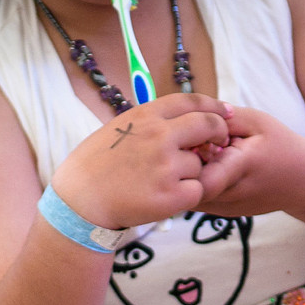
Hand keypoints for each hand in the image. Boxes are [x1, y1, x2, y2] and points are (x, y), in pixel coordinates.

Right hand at [49, 93, 233, 230]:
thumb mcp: (118, 129)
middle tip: (217, 145)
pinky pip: (196, 191)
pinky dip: (186, 196)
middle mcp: (159, 136)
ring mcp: (166, 166)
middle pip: (209, 126)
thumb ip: (150, 122)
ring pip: (200, 164)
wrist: (79, 202)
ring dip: (190, 174)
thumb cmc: (93, 166)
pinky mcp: (171, 195)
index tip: (226, 112)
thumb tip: (182, 119)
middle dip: (218, 134)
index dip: (214, 106)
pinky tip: (163, 199)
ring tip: (160, 183)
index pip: (191, 101)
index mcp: (146, 116)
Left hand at [195, 104, 304, 218]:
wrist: (301, 181)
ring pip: (186, 191)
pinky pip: (193, 196)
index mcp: (241, 166)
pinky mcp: (218, 214)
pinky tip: (205, 168)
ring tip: (200, 156)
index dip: (186, 152)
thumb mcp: (255, 121)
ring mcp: (223, 209)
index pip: (196, 169)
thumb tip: (187, 118)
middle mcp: (230, 194)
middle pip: (186, 181)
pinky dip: (193, 181)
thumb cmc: (279, 146)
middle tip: (190, 145)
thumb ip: (220, 118)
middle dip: (181, 161)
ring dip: (185, 173)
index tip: (193, 137)